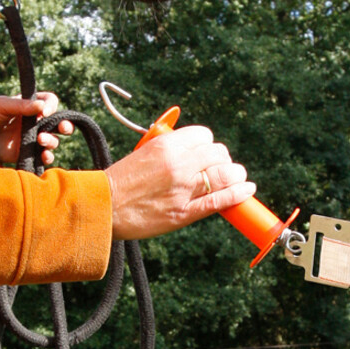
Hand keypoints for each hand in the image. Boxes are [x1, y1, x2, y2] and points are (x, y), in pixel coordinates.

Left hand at [0, 92, 72, 164]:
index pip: (49, 102)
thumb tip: (42, 107)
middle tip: (63, 128)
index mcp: (29, 106)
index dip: (51, 105)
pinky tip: (43, 154)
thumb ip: (22, 105)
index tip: (44, 111)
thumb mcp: (2, 104)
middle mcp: (34, 122)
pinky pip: (44, 156)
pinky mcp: (27, 153)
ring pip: (53, 140)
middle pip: (58, 123)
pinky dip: (47, 156)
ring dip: (52, 140)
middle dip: (66, 125)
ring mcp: (32, 139)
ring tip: (41, 140)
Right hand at [104, 123, 256, 240]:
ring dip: (236, 175)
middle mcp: (179, 163)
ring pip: (225, 175)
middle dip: (223, 159)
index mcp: (166, 145)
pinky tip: (247, 189)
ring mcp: (184, 188)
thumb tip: (192, 147)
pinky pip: (220, 200)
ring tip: (238, 177)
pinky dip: (238, 194)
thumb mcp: (143, 153)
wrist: (102, 208)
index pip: (204, 136)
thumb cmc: (120, 181)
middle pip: (219, 154)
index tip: (208, 153)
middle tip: (221, 168)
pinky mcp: (185, 212)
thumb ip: (168, 148)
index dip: (209, 144)